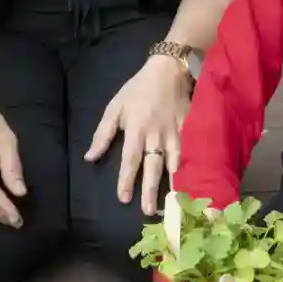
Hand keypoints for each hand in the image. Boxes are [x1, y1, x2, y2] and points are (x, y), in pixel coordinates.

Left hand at [85, 54, 191, 215]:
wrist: (169, 70)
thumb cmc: (138, 90)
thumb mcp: (115, 107)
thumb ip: (103, 133)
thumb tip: (90, 157)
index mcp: (136, 128)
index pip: (130, 159)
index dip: (125, 179)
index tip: (123, 199)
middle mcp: (156, 134)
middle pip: (153, 166)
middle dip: (150, 189)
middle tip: (148, 211)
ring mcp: (175, 133)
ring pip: (174, 162)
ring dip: (173, 184)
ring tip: (173, 204)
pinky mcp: (189, 130)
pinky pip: (190, 153)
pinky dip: (190, 168)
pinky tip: (193, 183)